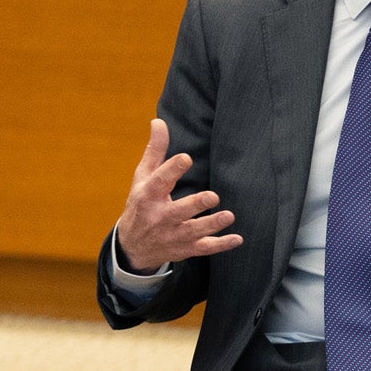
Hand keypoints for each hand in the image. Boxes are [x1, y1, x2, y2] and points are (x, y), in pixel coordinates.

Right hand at [115, 119, 240, 272]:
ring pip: (194, 231)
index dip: (172, 170)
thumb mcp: (143, 177)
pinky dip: (221, 245)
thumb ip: (155, 150)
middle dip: (196, 204)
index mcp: (148, 195)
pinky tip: (238, 238)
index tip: (186, 158)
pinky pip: (204, 248)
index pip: (160, 181)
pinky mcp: (185, 248)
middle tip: (213, 196)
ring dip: (212, 224)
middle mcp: (160, 217)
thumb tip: (159, 121)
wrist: (132, 247)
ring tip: (229, 215)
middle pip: (179, 211)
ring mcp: (173, 235)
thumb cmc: (141, 203)